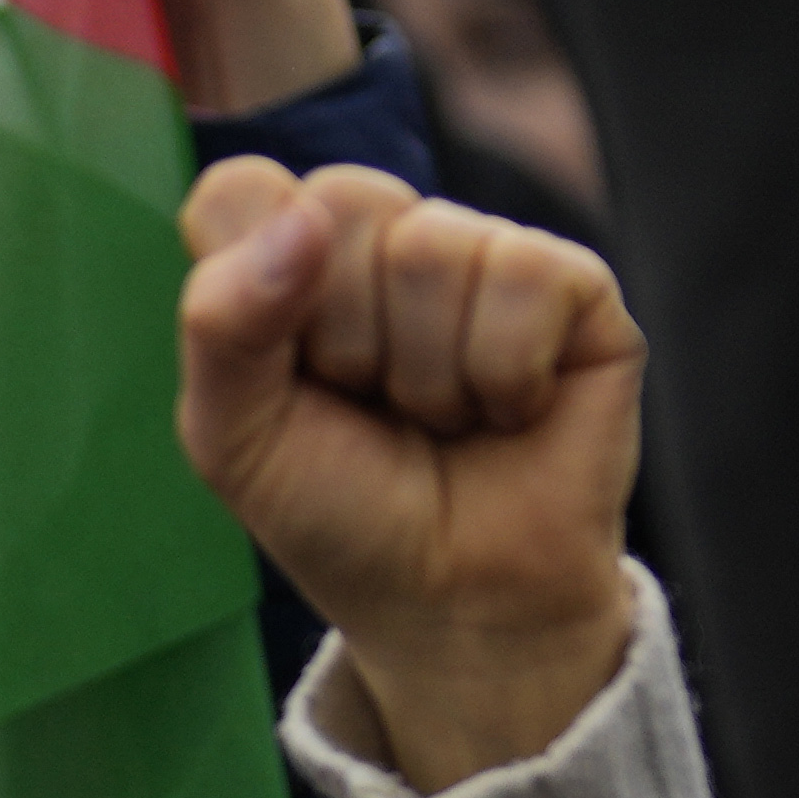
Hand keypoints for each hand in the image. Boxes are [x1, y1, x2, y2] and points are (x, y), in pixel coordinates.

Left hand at [176, 158, 642, 789]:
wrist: (454, 606)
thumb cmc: (341, 515)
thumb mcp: (234, 437)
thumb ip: (222, 323)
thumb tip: (303, 219)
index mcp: (289, 252)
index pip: (243, 192)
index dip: (251, 293)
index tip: (286, 377)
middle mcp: (388, 234)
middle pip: (342, 204)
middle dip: (346, 339)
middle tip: (373, 407)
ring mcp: (484, 252)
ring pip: (432, 247)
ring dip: (427, 374)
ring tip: (443, 419)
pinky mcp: (576, 286)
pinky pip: (526, 275)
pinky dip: (505, 375)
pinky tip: (511, 412)